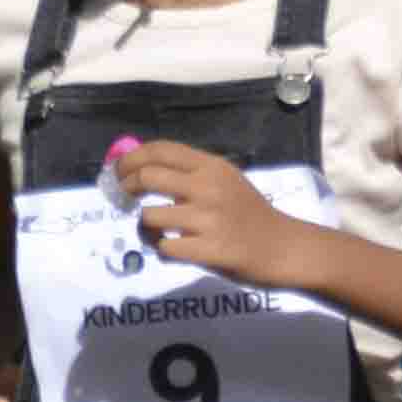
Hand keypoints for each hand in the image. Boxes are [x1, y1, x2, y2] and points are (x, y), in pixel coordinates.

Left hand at [104, 135, 309, 287]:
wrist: (283, 248)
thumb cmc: (251, 213)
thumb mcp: (226, 180)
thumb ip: (192, 172)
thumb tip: (144, 166)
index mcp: (212, 167)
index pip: (160, 150)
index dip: (131, 158)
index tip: (118, 170)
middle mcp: (208, 188)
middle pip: (147, 177)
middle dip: (126, 187)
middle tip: (124, 197)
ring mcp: (208, 220)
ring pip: (150, 217)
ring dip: (147, 226)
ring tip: (160, 231)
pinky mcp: (209, 251)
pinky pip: (165, 248)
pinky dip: (164, 250)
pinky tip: (178, 250)